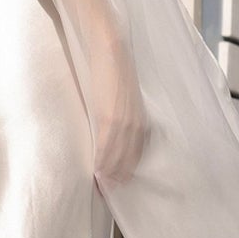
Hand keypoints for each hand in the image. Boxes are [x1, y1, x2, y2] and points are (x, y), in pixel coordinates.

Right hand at [91, 48, 146, 187]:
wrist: (109, 47)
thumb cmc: (114, 67)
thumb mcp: (124, 95)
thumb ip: (123, 112)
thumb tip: (111, 126)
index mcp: (141, 117)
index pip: (137, 151)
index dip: (128, 168)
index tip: (120, 181)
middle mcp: (136, 122)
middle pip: (129, 158)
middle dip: (119, 175)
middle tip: (109, 191)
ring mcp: (123, 121)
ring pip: (117, 156)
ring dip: (109, 173)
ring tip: (102, 186)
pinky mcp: (109, 117)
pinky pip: (106, 146)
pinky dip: (101, 160)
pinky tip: (97, 171)